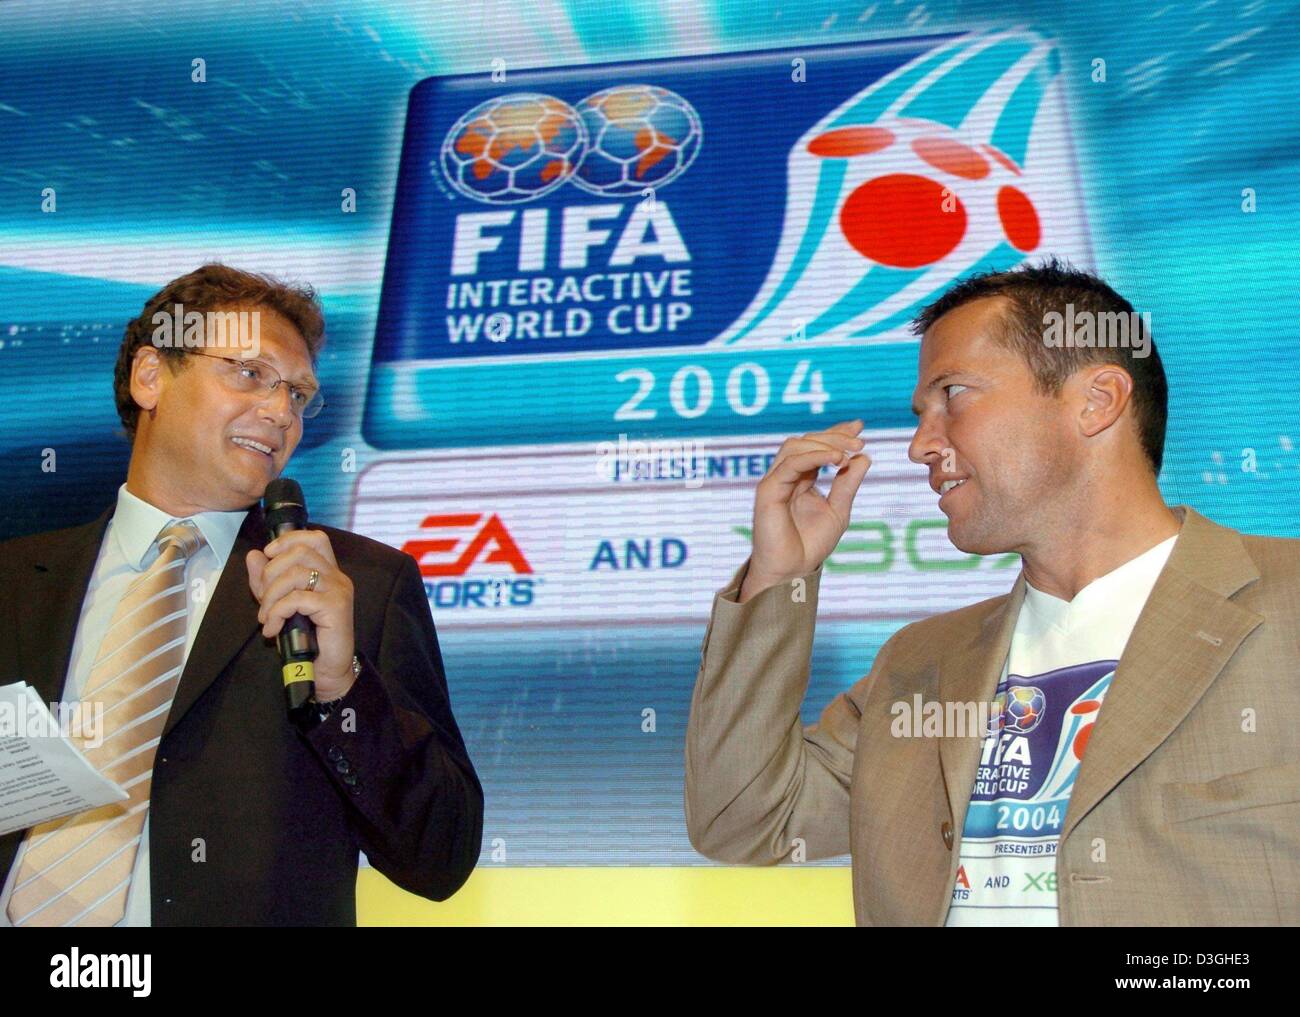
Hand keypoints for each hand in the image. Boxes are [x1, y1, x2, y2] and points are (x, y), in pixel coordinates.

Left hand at [246, 530, 356, 700]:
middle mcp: (337, 576)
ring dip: (271, 596)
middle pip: (300, 552)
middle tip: (263, 600)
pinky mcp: (336, 606)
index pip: (315, 538)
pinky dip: (277, 612)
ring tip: (266, 618)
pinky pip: (297, 599)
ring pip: (296, 574)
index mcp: (327, 572)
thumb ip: (266, 580)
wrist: (325, 669)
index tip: (269, 554)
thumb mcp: (279, 604)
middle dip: (271, 573)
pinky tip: (273, 629)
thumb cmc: (306, 638)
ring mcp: (338, 590)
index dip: (289, 540)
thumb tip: (253, 555)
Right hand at [739, 419, 871, 601]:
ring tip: (848, 453)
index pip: (815, 446)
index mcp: (800, 479)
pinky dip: (814, 457)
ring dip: (824, 444)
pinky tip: (836, 460)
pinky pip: (791, 464)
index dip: (836, 432)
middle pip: (804, 440)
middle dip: (834, 436)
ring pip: (794, 446)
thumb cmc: (810, 545)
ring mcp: (775, 481)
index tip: (859, 427)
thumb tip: (865, 457)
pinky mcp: (768, 490)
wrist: (792, 571)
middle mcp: (785, 476)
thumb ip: (848, 484)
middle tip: (859, 442)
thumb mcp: (838, 510)